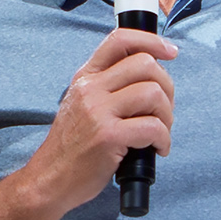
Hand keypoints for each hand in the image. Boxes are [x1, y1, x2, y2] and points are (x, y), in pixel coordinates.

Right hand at [21, 30, 176, 214]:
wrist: (49, 179)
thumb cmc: (72, 148)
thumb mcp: (81, 105)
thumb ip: (107, 88)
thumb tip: (150, 77)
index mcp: (86, 78)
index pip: (120, 40)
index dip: (152, 41)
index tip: (170, 52)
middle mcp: (90, 88)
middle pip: (146, 65)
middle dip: (167, 87)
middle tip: (163, 111)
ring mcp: (97, 111)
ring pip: (153, 93)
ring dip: (167, 115)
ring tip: (159, 133)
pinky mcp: (108, 136)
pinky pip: (153, 127)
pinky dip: (164, 140)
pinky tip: (156, 149)